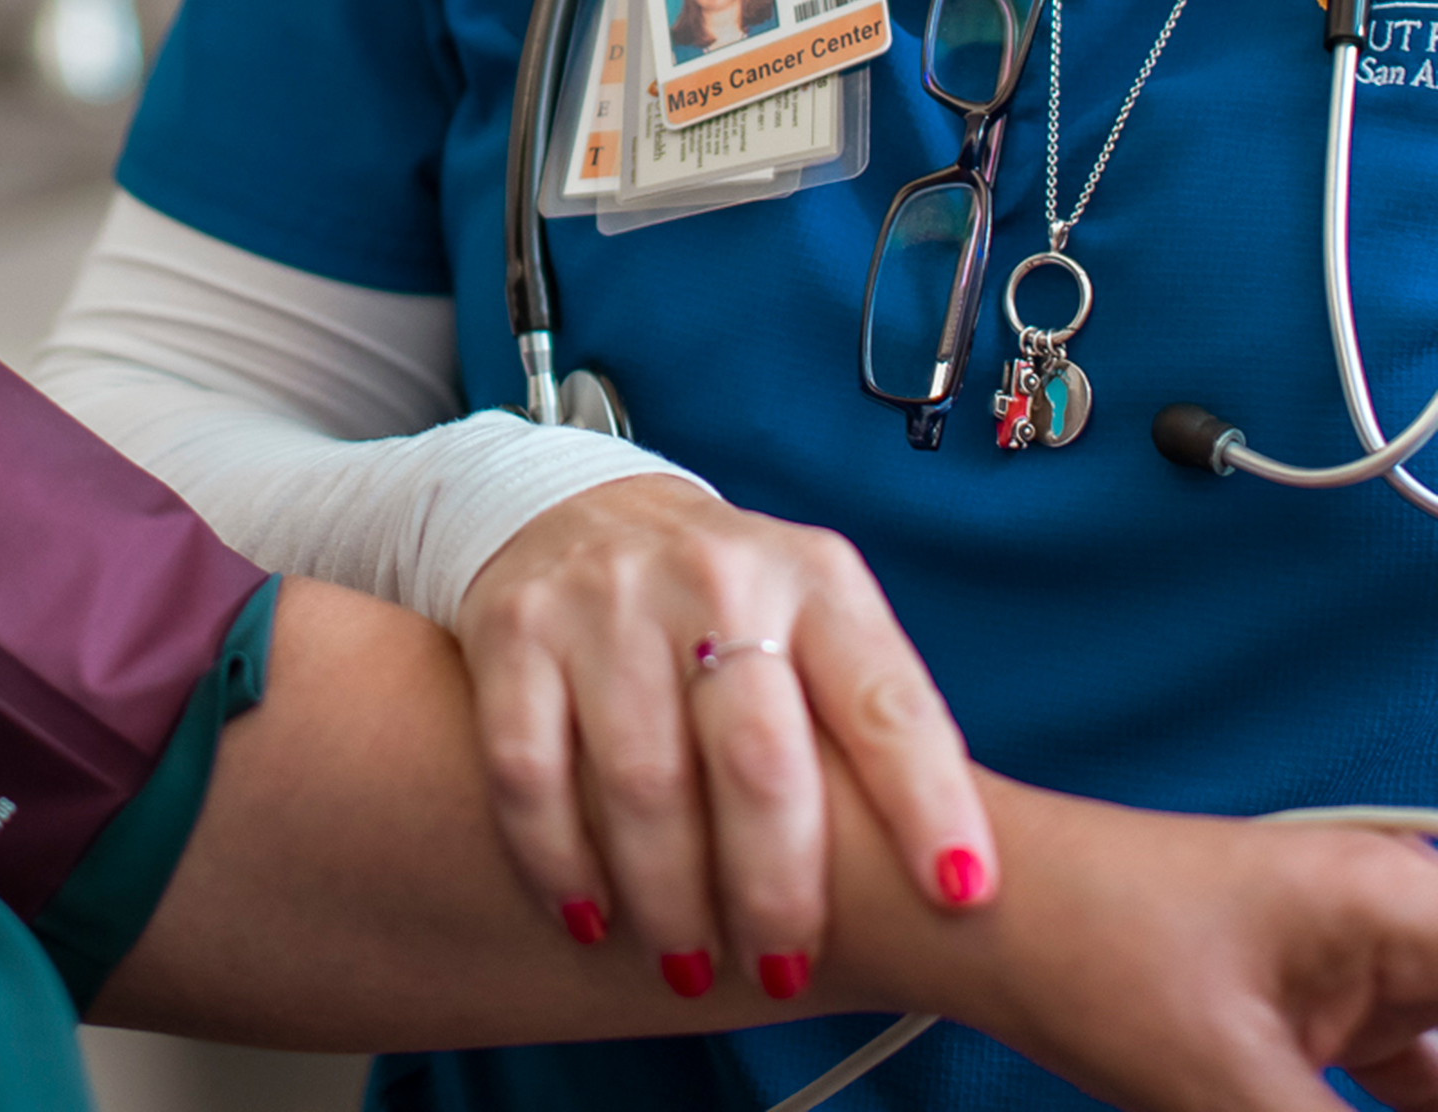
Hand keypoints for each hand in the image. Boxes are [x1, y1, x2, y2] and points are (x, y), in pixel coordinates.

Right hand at [453, 474, 993, 988]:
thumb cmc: (736, 611)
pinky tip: (589, 911)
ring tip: (690, 965)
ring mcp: (608, 596)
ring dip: (671, 898)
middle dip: (775, 889)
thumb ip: (869, 725)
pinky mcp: (517, 625)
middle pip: (757, 757)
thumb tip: (955, 885)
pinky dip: (561, 861)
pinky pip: (532, 770)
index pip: (884, 698)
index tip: (961, 895)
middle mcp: (715, 575)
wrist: (588, 510)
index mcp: (815, 579)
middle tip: (782, 969)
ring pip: (644, 780)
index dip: (928, 800)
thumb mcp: (819, 623)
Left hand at [906, 783, 1437, 1111]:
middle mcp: (1405, 924)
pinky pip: (1427, 1082)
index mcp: (1404, 909)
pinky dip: (1419, 1105)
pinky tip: (1400, 1109)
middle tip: (1405, 1098)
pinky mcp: (1340, 1018)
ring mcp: (1377, 972)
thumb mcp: (1236, 1094)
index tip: (1433, 1089)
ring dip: (1437, 1096)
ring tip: (1358, 1100)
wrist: (975, 915)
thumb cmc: (1084, 949)